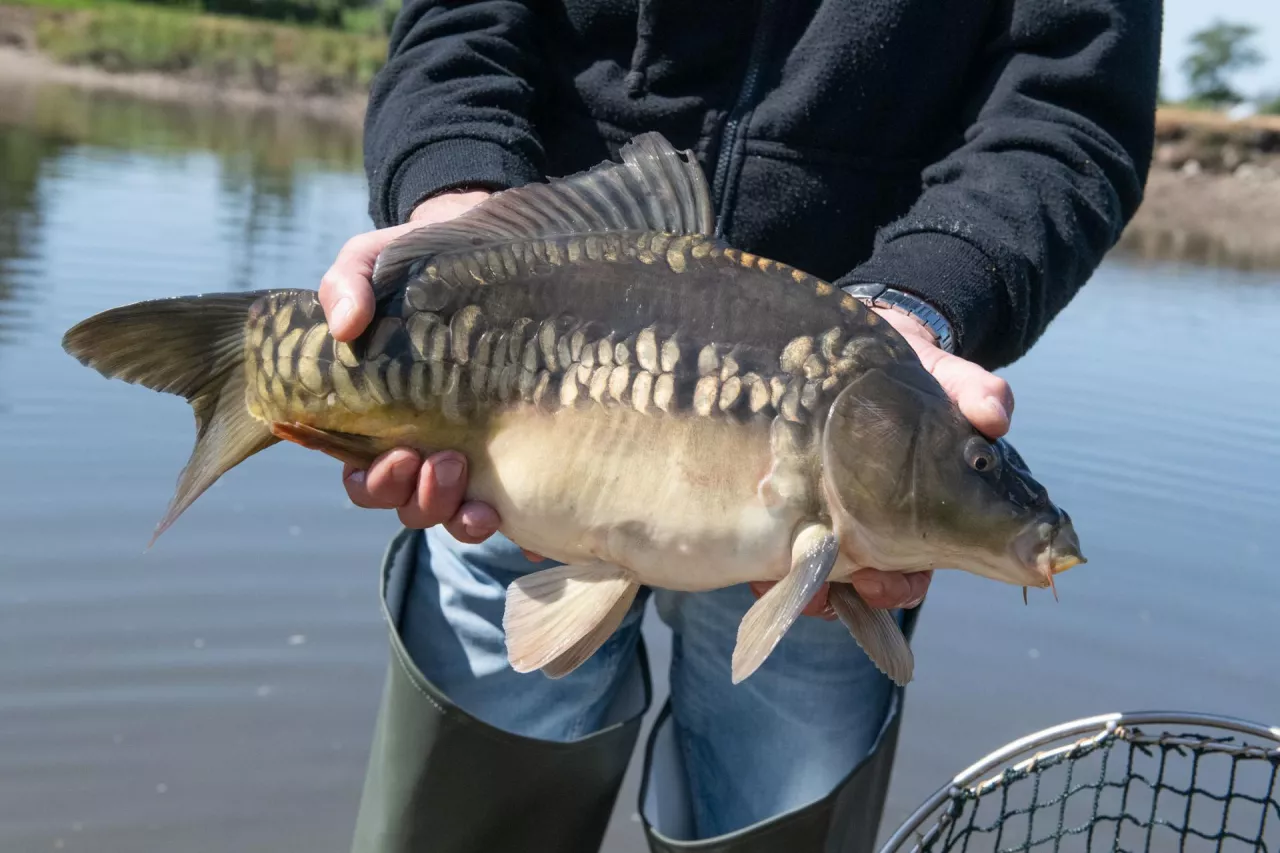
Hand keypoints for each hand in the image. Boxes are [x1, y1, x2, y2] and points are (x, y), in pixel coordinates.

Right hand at [319, 191, 522, 546]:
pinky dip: (504, 523)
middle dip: (419, 497)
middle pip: (407, 504)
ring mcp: (468, 455)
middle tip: (444, 461)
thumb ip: (347, 284)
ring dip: (456, 513)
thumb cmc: (415, 266)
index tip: (400, 455)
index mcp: (379, 419)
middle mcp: (421, 448)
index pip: (364, 475)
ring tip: (474, 483)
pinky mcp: (511, 453)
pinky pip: (504, 507)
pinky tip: (513, 518)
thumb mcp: (374, 262)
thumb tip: (345, 325)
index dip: (375, 481)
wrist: (482, 249)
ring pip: (448, 514)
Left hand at [751, 305, 1015, 615]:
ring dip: (800, 583)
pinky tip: (753, 557)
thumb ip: (973, 393)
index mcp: (914, 509)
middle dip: (842, 594)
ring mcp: (827, 511)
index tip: (878, 581)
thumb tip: (995, 417)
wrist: (863, 343)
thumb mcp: (945, 377)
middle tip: (819, 583)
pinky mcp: (789, 497)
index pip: (913, 567)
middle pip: (860, 580)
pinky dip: (764, 561)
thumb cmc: (910, 371)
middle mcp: (871, 520)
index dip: (898, 585)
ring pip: (815, 571)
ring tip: (778, 576)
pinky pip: (773, 544)